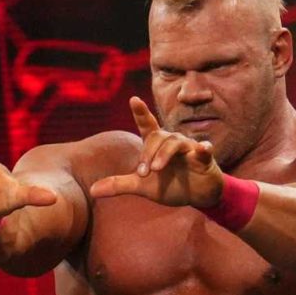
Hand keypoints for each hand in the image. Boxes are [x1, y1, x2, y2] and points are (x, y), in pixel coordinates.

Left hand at [89, 98, 226, 206]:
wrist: (196, 195)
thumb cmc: (170, 184)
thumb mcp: (141, 186)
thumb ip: (119, 185)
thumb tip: (91, 190)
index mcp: (156, 146)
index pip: (147, 125)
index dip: (141, 112)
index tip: (133, 99)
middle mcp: (172, 142)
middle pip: (158, 137)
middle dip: (147, 154)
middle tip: (142, 173)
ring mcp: (189, 148)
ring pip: (175, 142)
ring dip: (164, 155)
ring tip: (155, 169)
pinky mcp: (204, 158)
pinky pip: (204, 150)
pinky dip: (204, 148)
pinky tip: (204, 148)